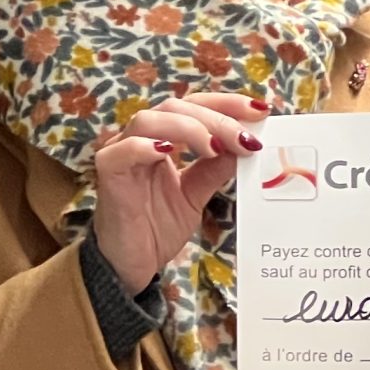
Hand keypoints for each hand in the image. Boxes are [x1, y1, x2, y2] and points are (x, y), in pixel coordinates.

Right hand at [92, 91, 269, 294]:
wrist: (130, 265)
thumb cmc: (157, 227)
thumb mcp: (196, 194)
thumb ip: (216, 168)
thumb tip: (246, 144)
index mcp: (162, 138)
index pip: (194, 106)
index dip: (227, 104)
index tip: (260, 111)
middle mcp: (140, 138)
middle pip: (176, 107)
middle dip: (216, 118)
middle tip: (245, 139)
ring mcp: (120, 152)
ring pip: (150, 120)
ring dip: (188, 128)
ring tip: (215, 148)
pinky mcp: (108, 172)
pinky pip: (124, 149)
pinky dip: (147, 146)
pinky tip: (168, 152)